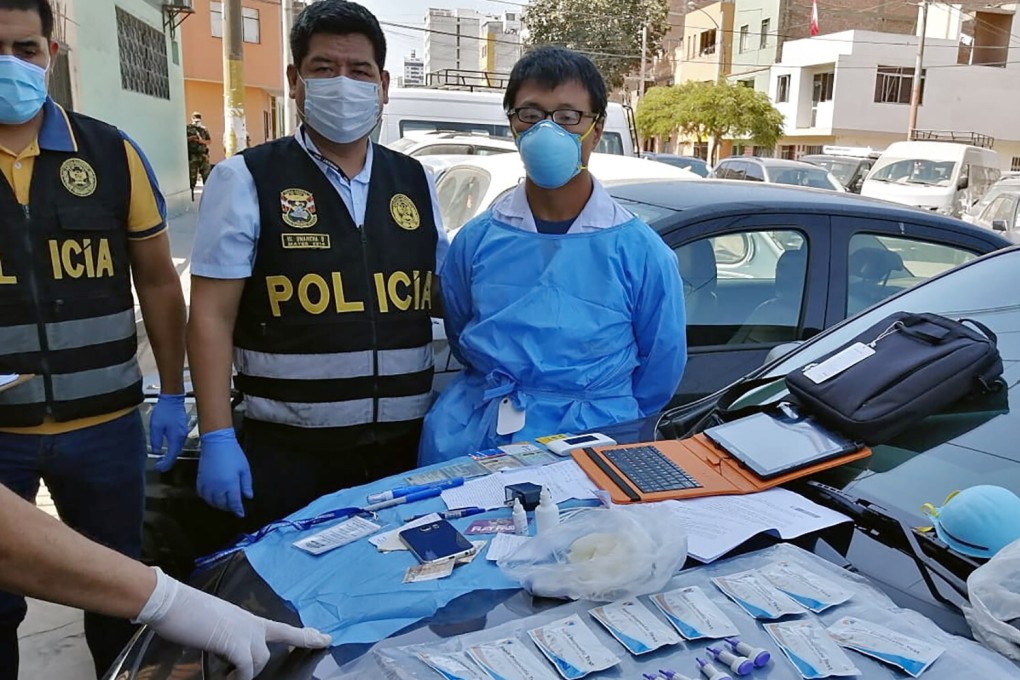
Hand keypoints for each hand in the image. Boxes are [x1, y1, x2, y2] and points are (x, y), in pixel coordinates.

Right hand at [134, 568, 330, 679]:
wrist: (172, 602)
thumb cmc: (187, 613)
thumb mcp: (215, 625)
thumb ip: (229, 636)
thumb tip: (229, 652)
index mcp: (247, 619)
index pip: (283, 629)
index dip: (305, 635)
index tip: (326, 638)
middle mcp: (251, 623)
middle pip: (276, 645)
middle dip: (280, 654)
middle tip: (288, 653)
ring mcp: (244, 631)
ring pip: (260, 660)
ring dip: (245, 672)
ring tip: (226, 674)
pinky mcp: (234, 642)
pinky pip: (245, 667)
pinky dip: (237, 677)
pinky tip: (225, 677)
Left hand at [150, 394, 188, 471]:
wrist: (172, 400)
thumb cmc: (164, 411)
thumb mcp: (155, 427)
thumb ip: (156, 441)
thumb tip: (157, 451)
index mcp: (175, 438)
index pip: (171, 456)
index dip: (165, 464)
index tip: (158, 467)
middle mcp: (181, 437)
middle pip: (176, 454)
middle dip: (168, 462)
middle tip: (159, 465)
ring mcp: (183, 434)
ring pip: (177, 449)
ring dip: (170, 456)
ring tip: (162, 460)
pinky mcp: (182, 430)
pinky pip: (178, 444)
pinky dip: (173, 449)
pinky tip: (167, 450)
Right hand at [197, 429, 251, 516]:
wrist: (216, 443)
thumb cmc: (234, 454)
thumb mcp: (244, 469)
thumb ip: (246, 484)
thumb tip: (248, 497)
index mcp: (230, 484)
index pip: (234, 502)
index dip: (238, 510)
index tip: (241, 514)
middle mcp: (217, 488)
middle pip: (222, 504)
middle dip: (228, 508)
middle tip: (233, 508)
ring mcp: (207, 485)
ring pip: (211, 502)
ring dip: (218, 505)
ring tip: (224, 504)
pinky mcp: (200, 481)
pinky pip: (202, 495)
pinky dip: (207, 499)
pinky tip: (212, 497)